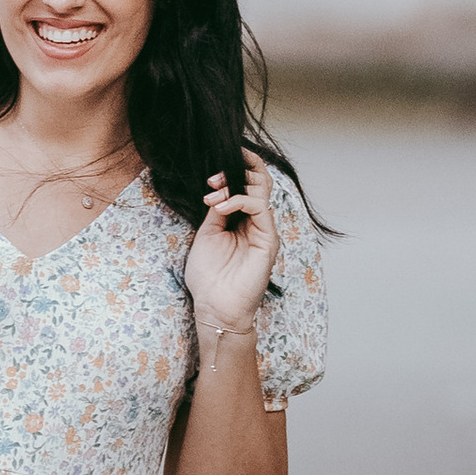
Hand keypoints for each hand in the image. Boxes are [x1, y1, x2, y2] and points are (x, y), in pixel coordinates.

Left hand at [183, 156, 277, 336]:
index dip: (235, 169)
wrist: (214, 306)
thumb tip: (218, 188)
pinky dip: (240, 200)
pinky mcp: (268, 239)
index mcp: (242, 219)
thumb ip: (217, 210)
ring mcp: (264, 229)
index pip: (247, 184)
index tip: (213, 168)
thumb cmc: (208, 276)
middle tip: (212, 179)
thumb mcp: (207, 233)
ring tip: (212, 193)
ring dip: (235, 184)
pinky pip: (260, 208)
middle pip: (260, 180)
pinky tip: (221, 207)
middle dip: (236, 170)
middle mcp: (256, 222)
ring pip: (262, 189)